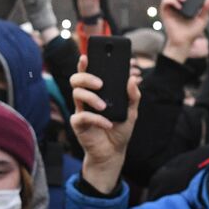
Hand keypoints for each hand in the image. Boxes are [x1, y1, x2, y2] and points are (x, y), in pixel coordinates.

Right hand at [70, 52, 141, 194]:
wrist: (114, 152)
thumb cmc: (120, 129)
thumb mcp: (131, 111)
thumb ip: (132, 95)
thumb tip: (132, 79)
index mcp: (97, 92)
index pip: (88, 73)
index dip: (84, 64)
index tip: (87, 56)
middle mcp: (86, 99)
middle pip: (76, 80)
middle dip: (86, 77)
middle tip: (99, 83)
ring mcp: (81, 111)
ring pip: (76, 94)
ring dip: (91, 97)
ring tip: (104, 106)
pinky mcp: (79, 125)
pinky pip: (82, 117)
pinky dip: (96, 119)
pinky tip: (107, 123)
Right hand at [159, 0, 208, 63]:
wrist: (184, 42)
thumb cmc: (193, 31)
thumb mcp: (203, 18)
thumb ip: (207, 8)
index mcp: (185, 1)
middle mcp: (176, 1)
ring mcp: (170, 6)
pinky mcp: (165, 11)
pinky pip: (165, 0)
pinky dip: (172, 1)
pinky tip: (179, 6)